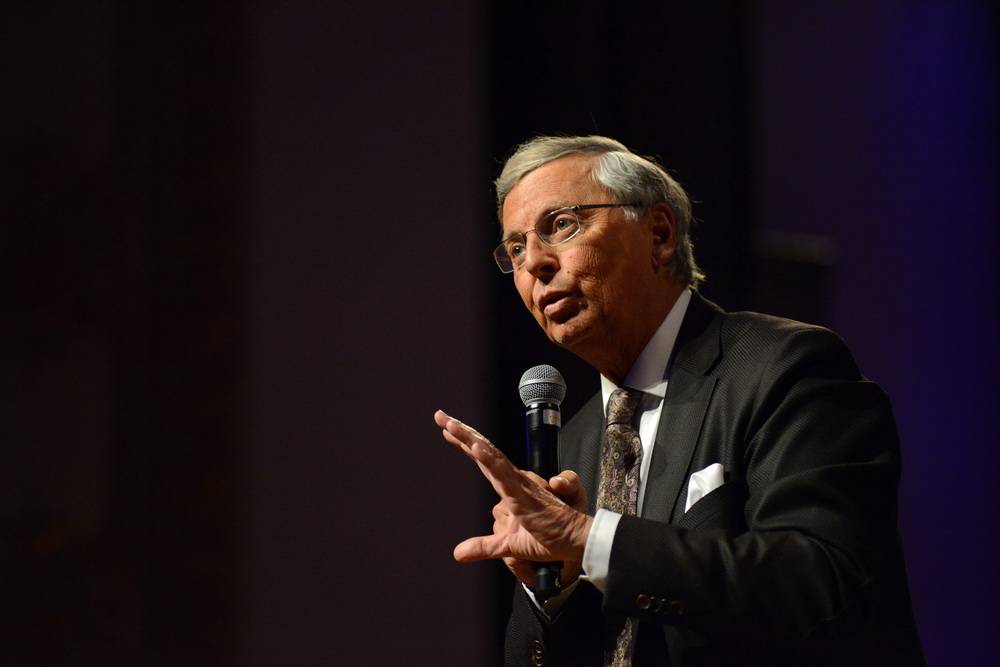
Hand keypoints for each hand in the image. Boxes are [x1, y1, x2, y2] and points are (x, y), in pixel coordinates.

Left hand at [434, 409, 592, 567]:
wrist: (574, 542)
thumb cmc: (548, 538)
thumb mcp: (507, 547)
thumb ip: (483, 546)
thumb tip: (457, 553)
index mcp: (509, 487)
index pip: (483, 461)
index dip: (466, 443)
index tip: (447, 429)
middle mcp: (513, 480)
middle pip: (483, 451)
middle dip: (461, 433)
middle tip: (440, 416)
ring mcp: (518, 485)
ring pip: (491, 457)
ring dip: (470, 440)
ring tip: (450, 425)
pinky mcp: (523, 495)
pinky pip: (503, 475)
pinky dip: (490, 460)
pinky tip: (476, 448)